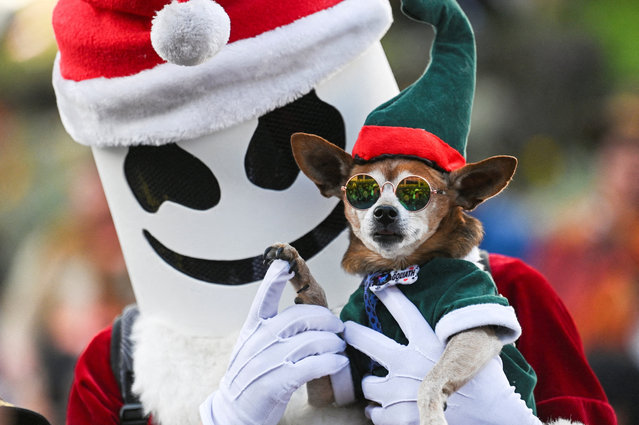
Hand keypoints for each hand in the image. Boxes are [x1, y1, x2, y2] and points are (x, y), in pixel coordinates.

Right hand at [200, 260, 347, 424]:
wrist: (234, 412)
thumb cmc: (250, 377)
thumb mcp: (252, 346)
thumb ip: (270, 329)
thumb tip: (303, 315)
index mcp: (252, 329)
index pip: (263, 298)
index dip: (273, 279)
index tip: (284, 264)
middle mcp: (259, 341)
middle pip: (299, 317)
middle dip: (325, 319)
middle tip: (337, 326)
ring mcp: (267, 361)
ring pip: (310, 340)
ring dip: (332, 343)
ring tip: (339, 348)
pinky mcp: (277, 382)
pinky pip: (312, 365)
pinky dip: (330, 362)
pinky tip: (338, 362)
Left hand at [343, 286, 541, 424]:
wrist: (490, 417)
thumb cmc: (483, 385)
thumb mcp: (471, 351)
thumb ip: (453, 337)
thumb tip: (459, 322)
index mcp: (427, 343)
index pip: (403, 311)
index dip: (388, 296)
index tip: (376, 286)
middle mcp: (407, 362)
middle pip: (366, 340)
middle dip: (353, 334)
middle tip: (347, 331)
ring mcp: (397, 390)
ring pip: (367, 383)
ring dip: (374, 386)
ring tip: (386, 389)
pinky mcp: (394, 416)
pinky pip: (373, 412)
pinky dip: (379, 412)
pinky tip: (392, 409)